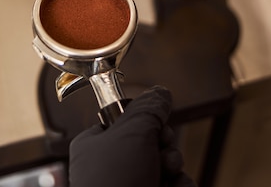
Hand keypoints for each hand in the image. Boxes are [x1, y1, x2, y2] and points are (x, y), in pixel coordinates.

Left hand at [69, 86, 195, 186]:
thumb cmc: (113, 183)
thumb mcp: (132, 131)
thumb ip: (150, 108)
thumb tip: (161, 93)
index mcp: (96, 144)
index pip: (128, 121)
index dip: (146, 120)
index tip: (153, 123)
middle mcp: (112, 166)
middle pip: (154, 142)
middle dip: (165, 147)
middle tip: (160, 153)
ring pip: (169, 166)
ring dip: (174, 169)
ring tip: (165, 177)